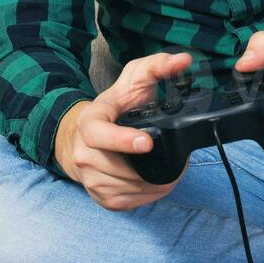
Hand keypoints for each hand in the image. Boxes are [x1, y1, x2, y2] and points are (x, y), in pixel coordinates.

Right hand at [53, 51, 193, 210]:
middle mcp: (84, 153)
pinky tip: (157, 181)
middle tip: (180, 160)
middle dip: (153, 167)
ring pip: (129, 188)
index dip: (122, 141)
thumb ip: (157, 66)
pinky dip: (150, 194)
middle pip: (120, 169)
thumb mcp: (131, 80)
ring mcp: (90, 179)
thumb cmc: (112, 108)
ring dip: (155, 182)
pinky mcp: (100, 197)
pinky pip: (130, 201)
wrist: (80, 136)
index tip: (147, 143)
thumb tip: (183, 61)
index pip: (99, 135)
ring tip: (171, 168)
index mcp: (88, 123)